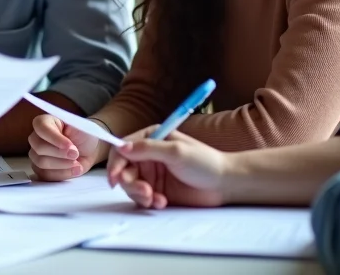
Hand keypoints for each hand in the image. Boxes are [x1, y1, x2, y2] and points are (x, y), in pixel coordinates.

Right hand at [28, 114, 105, 180]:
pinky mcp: (40, 169)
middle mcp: (36, 137)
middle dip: (60, 154)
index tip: (71, 146)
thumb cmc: (82, 135)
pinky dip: (62, 174)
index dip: (55, 138)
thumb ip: (73, 132)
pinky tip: (74, 170)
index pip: (41, 128)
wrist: (88, 149)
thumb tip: (67, 147)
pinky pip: (46, 176)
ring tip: (77, 163)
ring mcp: (36, 154)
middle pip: (39, 148)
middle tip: (76, 154)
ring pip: (41, 163)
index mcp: (44, 122)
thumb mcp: (81, 127)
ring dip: (62, 165)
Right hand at [105, 126, 228, 208]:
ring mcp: (152, 174)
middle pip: (124, 170)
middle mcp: (148, 155)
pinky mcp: (158, 190)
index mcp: (150, 138)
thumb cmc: (205, 162)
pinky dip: (148, 201)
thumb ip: (147, 148)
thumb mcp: (175, 151)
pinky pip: (142, 198)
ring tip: (155, 198)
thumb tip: (122, 147)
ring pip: (131, 185)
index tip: (115, 178)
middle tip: (144, 191)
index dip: (115, 163)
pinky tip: (162, 202)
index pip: (123, 149)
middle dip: (130, 183)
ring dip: (139, 194)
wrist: (225, 184)